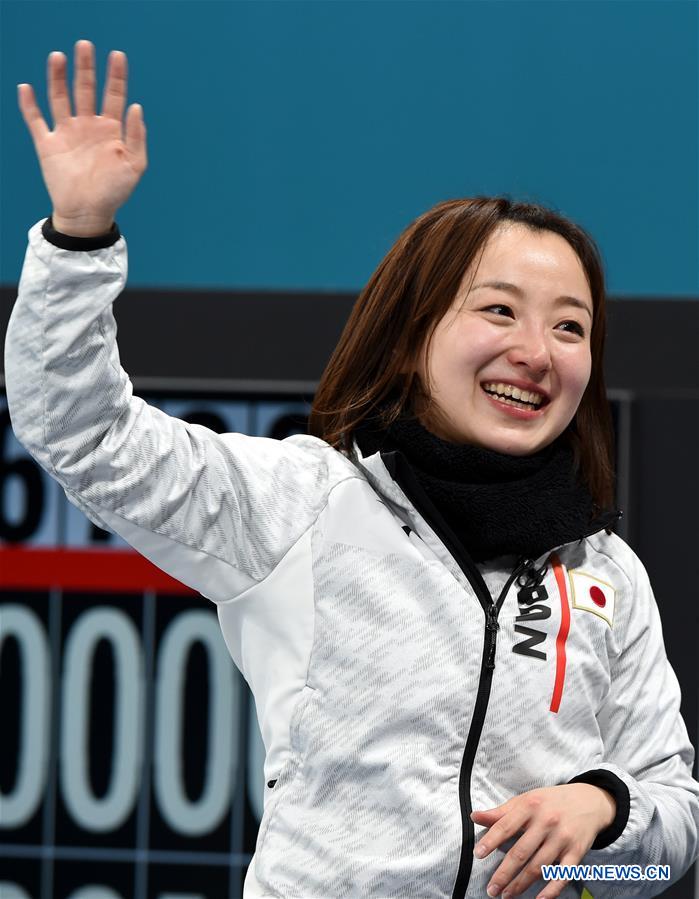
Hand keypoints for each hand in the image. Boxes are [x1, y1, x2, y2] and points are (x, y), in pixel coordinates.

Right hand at [17, 39, 146, 235]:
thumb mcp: (135, 166)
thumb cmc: (115, 192)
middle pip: (86, 89)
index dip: (116, 76)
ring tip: (58, 56)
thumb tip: (136, 106)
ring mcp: (67, 133)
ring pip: (60, 98)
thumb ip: (137, 137)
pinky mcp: (48, 144)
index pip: (114, 96)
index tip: (118, 55)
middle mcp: (88, 126)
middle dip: (86, 68)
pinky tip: (25, 88)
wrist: (89, 214)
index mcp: (111, 130)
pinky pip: (35, 120)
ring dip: (58, 77)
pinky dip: (29, 105)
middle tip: (85, 45)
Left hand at [470, 783, 615, 897]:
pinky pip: (562, 875)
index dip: (491, 840)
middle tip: (491, 888)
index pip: (506, 825)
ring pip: (538, 866)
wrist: (589, 801)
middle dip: (504, 873)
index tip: (478, 854)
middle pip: (521, 852)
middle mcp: (546, 821)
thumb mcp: (525, 800)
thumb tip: (474, 817)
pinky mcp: (576, 852)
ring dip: (520, 884)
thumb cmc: (551, 801)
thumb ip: (501, 812)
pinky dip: (551, 890)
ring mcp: (562, 838)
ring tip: (507, 895)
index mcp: (530, 806)